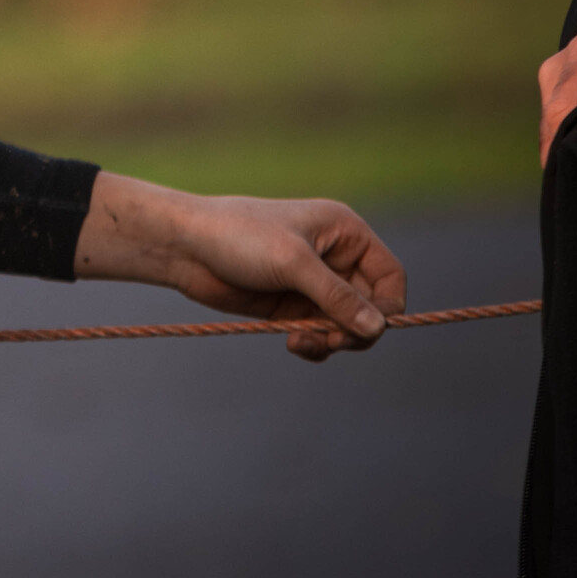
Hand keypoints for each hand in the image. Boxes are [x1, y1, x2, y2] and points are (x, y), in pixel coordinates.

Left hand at [76, 173, 405, 362]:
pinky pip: (322, 335)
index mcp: (344, 232)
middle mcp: (335, 257)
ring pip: (347, 327)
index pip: (390, 276)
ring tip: (302, 341)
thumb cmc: (238, 237)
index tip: (366, 330)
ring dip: (332, 341)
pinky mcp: (293, 306)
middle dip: (353, 330)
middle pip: (372, 308)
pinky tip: (294, 343)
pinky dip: (316, 346)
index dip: (387, 307)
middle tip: (328, 340)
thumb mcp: (291, 263)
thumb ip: (336, 297)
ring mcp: (314, 284)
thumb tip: (379, 329)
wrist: (186, 247)